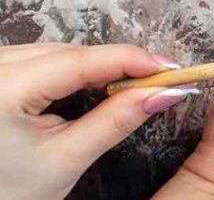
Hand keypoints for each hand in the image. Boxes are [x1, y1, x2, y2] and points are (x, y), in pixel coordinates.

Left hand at [0, 43, 191, 199]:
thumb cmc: (6, 192)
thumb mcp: (66, 159)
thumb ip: (117, 120)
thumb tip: (164, 93)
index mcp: (4, 88)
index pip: (81, 59)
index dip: (132, 59)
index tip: (172, 68)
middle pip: (70, 52)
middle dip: (117, 65)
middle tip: (159, 83)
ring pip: (56, 52)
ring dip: (95, 66)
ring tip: (131, 86)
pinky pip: (38, 60)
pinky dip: (70, 69)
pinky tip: (92, 83)